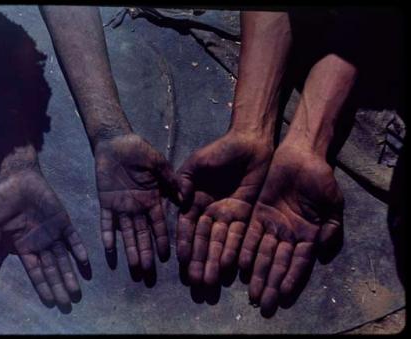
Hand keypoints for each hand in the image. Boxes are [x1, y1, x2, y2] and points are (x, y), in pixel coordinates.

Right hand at [0, 169, 88, 311]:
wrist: (17, 180)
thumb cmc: (4, 203)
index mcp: (25, 248)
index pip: (36, 272)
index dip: (43, 287)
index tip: (50, 302)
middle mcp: (41, 244)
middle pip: (53, 269)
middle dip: (60, 286)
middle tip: (69, 303)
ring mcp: (53, 234)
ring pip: (64, 258)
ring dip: (70, 273)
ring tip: (78, 290)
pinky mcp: (63, 221)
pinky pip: (72, 237)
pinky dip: (79, 249)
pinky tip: (85, 262)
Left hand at [94, 133, 178, 269]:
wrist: (115, 142)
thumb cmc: (138, 150)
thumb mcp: (157, 163)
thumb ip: (169, 179)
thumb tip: (184, 196)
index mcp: (152, 199)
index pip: (159, 224)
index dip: (163, 240)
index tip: (168, 257)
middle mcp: (137, 207)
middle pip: (142, 234)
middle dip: (146, 253)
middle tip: (148, 273)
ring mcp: (121, 206)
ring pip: (126, 233)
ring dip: (130, 250)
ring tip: (134, 268)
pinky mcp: (105, 202)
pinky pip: (106, 221)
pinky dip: (107, 235)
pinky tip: (109, 250)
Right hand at [176, 131, 272, 284]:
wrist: (249, 143)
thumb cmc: (219, 150)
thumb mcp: (196, 164)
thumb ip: (185, 182)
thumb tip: (180, 202)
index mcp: (194, 202)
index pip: (187, 228)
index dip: (184, 245)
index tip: (181, 263)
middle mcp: (210, 212)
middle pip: (203, 242)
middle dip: (199, 262)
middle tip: (196, 284)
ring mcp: (228, 215)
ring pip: (220, 243)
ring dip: (215, 262)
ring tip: (210, 282)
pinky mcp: (246, 215)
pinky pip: (240, 236)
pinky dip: (234, 251)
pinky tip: (229, 267)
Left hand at [239, 143, 343, 315]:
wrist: (301, 156)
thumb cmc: (321, 180)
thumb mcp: (333, 205)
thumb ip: (331, 229)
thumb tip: (322, 253)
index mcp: (308, 235)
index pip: (299, 262)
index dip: (292, 279)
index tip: (284, 298)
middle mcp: (288, 234)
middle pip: (278, 263)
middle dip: (271, 284)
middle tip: (263, 305)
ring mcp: (272, 224)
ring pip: (263, 253)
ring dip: (257, 273)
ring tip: (252, 293)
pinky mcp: (258, 213)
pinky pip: (251, 234)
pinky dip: (247, 250)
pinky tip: (241, 266)